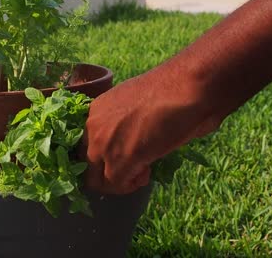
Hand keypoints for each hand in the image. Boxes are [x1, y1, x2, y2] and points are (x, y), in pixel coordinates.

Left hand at [82, 65, 218, 193]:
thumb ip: (124, 123)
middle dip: (107, 172)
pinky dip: (131, 185)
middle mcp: (92, 127)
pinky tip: (147, 171)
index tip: (125, 153)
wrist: (186, 87)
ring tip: (141, 170)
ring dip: (118, 180)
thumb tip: (131, 140)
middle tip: (132, 166)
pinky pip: (116, 184)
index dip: (104, 155)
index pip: (86, 144)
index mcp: (96, 110)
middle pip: (86, 165)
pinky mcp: (120, 160)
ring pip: (96, 179)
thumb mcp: (135, 103)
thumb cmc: (171, 89)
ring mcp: (103, 144)